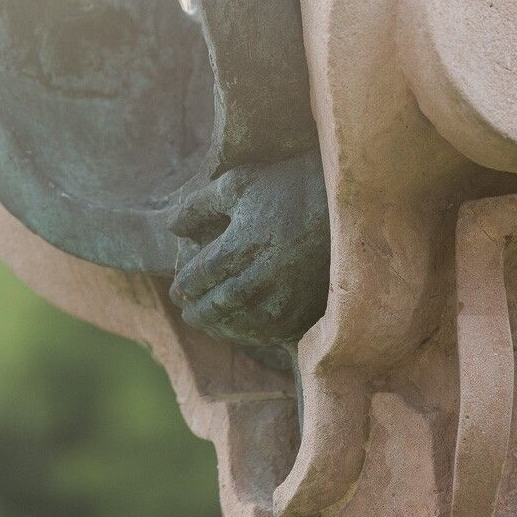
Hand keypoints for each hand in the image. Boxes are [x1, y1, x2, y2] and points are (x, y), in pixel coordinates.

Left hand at [169, 150, 330, 345]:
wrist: (345, 206)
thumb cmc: (287, 187)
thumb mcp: (239, 183)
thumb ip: (198, 206)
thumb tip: (172, 228)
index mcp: (239, 246)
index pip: (197, 278)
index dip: (182, 286)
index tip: (176, 289)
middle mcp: (258, 278)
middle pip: (214, 306)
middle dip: (195, 311)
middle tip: (186, 311)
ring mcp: (283, 299)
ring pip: (238, 325)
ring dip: (217, 327)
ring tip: (207, 322)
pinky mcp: (303, 312)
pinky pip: (267, 333)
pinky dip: (247, 334)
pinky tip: (240, 328)